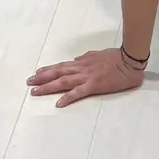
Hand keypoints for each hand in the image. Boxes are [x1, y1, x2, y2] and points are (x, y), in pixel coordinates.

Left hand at [27, 48, 144, 107]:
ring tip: (36, 91)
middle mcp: (81, 68)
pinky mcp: (94, 85)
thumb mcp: (98, 54)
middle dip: (42, 78)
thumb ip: (86, 57)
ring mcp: (86, 77)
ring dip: (48, 86)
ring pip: (63, 82)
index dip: (48, 70)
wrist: (129, 60)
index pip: (61, 66)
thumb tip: (76, 59)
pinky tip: (58, 103)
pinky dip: (67, 97)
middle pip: (58, 73)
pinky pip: (78, 92)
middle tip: (29, 82)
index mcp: (82, 62)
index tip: (36, 73)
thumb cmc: (116, 57)